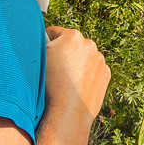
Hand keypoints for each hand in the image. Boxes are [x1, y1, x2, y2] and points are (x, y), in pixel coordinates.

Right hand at [43, 26, 109, 144]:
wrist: (68, 112)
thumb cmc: (49, 86)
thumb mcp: (37, 60)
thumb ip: (39, 44)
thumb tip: (40, 36)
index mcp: (71, 36)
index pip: (52, 32)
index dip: (44, 45)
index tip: (43, 58)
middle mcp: (89, 44)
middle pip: (70, 44)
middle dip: (63, 53)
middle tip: (55, 71)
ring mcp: (100, 59)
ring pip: (83, 56)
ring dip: (76, 63)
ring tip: (66, 80)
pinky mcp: (106, 73)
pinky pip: (94, 69)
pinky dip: (87, 74)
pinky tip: (77, 85)